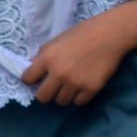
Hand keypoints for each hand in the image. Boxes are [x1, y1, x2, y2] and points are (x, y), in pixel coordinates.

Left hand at [21, 1, 136, 106]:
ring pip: (61, 101)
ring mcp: (75, 83)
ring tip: (69, 85)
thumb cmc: (81, 34)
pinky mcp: (91, 89)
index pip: (27, 78)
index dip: (31, 79)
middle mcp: (58, 73)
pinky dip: (79, 97)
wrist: (108, 35)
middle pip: (42, 97)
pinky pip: (79, 102)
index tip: (36, 79)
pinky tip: (81, 87)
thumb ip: (42, 55)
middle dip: (45, 93)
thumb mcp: (55, 41)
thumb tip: (32, 67)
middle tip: (52, 87)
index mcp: (47, 58)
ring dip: (63, 95)